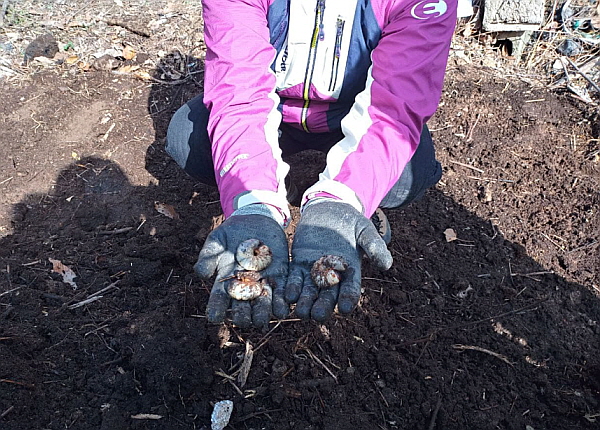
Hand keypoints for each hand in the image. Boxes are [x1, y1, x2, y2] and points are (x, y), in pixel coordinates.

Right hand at [194, 212, 288, 327]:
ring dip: (262, 314)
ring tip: (262, 320)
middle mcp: (244, 288)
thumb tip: (202, 274)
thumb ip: (208, 256)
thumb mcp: (217, 240)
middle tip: (243, 320)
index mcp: (225, 282)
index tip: (214, 317)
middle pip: (242, 309)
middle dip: (242, 317)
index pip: (219, 301)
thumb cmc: (231, 232)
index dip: (216, 310)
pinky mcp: (280, 277)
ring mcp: (262, 283)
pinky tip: (283, 310)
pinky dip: (282, 303)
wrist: (255, 219)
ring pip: (262, 306)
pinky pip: (281, 293)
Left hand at [283, 201, 392, 321]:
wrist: (329, 210)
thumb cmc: (351, 221)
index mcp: (351, 271)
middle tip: (319, 316)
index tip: (346, 308)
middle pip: (328, 296)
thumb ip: (375, 246)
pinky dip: (292, 288)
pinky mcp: (299, 264)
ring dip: (306, 302)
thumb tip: (387, 265)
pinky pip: (295, 279)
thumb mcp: (365, 230)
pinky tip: (288, 296)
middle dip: (324, 306)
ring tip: (302, 312)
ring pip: (310, 291)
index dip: (349, 298)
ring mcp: (315, 271)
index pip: (351, 289)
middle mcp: (333, 276)